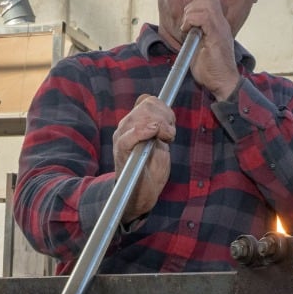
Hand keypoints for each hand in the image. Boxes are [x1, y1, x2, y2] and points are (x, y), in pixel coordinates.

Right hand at [114, 95, 175, 221]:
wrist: (142, 192)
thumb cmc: (151, 168)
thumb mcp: (160, 142)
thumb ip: (161, 124)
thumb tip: (163, 109)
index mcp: (134, 123)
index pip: (147, 101)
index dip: (163, 108)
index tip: (171, 124)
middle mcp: (125, 127)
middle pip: (147, 106)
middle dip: (165, 117)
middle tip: (170, 135)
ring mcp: (121, 138)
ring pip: (141, 117)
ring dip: (160, 126)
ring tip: (165, 140)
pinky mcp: (121, 151)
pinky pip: (129, 136)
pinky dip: (142, 131)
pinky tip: (153, 132)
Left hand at [180, 0, 242, 100]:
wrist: (222, 82)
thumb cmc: (211, 69)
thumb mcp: (199, 47)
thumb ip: (194, 35)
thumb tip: (184, 27)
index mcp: (218, 25)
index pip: (209, 2)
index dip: (194, 6)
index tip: (186, 22)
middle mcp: (222, 24)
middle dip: (191, 7)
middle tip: (185, 24)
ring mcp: (221, 29)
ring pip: (207, 4)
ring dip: (190, 14)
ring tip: (186, 28)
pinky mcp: (217, 37)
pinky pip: (205, 17)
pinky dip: (192, 21)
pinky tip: (187, 32)